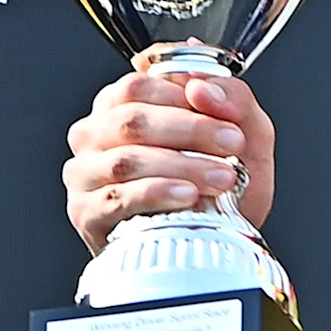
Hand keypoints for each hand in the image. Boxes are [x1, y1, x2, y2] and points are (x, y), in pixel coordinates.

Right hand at [62, 48, 274, 253]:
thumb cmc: (221, 188)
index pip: (137, 85)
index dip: (183, 94)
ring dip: (182, 165)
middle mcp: (95, 136)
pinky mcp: (87, 212)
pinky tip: (187, 195)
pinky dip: (157, 193)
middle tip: (233, 143)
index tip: (226, 113)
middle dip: (191, 130)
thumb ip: (233, 100)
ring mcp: (85, 174)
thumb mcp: (245, 137)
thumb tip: (203, 86)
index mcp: (123, 106)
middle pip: (132, 119)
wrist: (214, 245)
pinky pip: (117, 198)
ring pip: (126, 159)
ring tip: (222, 176)